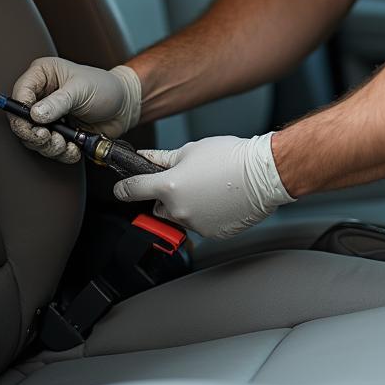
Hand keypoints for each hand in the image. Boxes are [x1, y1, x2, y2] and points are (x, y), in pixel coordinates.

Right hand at [10, 57, 140, 162]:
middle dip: (35, 135)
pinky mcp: (58, 133)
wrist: (124, 107)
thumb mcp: (81, 89)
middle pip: (22, 121)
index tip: (33, 125)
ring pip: (34, 139)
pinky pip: (49, 149)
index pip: (20, 94)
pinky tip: (74, 147)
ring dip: (49, 146)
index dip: (21, 112)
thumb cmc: (105, 87)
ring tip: (66, 143)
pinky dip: (61, 153)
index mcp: (43, 75)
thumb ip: (58, 102)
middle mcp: (41, 96)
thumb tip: (35, 114)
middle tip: (49, 138)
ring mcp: (48, 116)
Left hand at [113, 134, 294, 238]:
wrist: (263, 174)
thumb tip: (146, 158)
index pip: (134, 190)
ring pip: (182, 216)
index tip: (121, 189)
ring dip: (188, 206)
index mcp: (169, 187)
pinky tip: (219, 199)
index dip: (124, 188)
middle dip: (167, 197)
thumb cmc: (230, 158)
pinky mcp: (213, 234)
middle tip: (187, 181)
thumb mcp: (191, 150)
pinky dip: (205, 214)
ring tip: (209, 187)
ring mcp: (196, 225)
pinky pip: (201, 224)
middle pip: (160, 207)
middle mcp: (179, 210)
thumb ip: (163, 158)